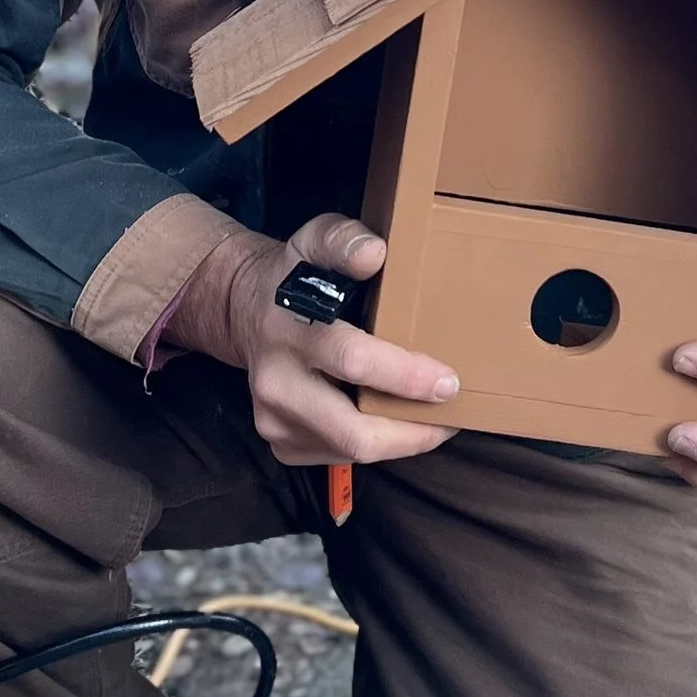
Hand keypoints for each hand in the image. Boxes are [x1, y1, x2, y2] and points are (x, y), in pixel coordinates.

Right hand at [169, 212, 460, 471]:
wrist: (244, 311)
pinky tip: (393, 420)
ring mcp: (273, 419)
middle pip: (353, 431)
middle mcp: (276, 382)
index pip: (352, 360)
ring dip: (401, 440)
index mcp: (288, 329)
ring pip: (351, 451)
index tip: (449, 381)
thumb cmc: (294, 276)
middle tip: (452, 415)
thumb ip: (343, 240)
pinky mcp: (280, 443)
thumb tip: (374, 254)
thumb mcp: (315, 240)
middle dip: (412, 430)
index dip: (406, 376)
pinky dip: (376, 444)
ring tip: (433, 417)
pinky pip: (339, 456)